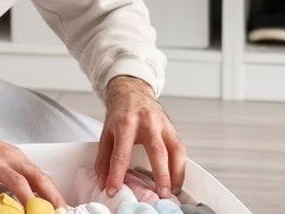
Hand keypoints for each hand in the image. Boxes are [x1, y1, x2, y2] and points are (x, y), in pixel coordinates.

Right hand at [0, 124, 65, 207]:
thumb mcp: (5, 158)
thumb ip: (19, 175)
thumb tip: (35, 196)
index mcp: (18, 158)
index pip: (42, 176)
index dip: (54, 194)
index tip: (61, 208)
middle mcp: (9, 160)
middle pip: (34, 178)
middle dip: (47, 198)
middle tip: (53, 212)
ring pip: (16, 182)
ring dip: (28, 200)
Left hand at [94, 75, 185, 199]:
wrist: (132, 91)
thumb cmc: (119, 114)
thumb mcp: (106, 133)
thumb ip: (104, 158)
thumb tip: (104, 182)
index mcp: (125, 123)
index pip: (121, 154)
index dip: (117, 175)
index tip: (113, 190)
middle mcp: (146, 122)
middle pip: (156, 151)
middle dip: (160, 175)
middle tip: (160, 193)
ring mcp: (162, 123)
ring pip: (175, 150)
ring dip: (176, 173)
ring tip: (171, 190)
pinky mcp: (171, 127)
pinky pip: (180, 148)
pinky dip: (180, 166)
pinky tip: (176, 179)